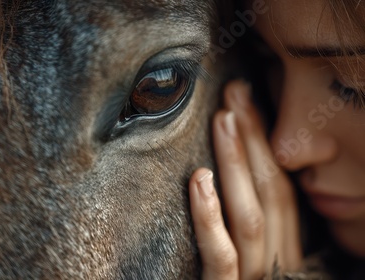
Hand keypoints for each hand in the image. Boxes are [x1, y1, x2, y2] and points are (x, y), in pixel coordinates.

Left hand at [189, 80, 301, 278]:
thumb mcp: (249, 256)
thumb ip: (247, 225)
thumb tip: (229, 173)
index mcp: (283, 248)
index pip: (280, 187)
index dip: (265, 144)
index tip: (248, 102)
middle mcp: (276, 261)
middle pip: (271, 192)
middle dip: (256, 140)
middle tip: (237, 93)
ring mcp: (254, 279)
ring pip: (251, 216)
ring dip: (237, 165)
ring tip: (224, 120)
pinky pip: (221, 256)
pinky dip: (209, 217)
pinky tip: (198, 179)